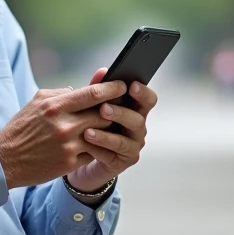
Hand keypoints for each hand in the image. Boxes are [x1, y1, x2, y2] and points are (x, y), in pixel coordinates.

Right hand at [0, 78, 127, 189]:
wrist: (5, 159)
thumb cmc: (22, 128)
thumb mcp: (37, 102)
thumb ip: (62, 93)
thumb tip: (84, 90)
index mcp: (56, 106)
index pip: (94, 94)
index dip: (112, 88)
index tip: (122, 85)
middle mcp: (64, 125)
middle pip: (104, 114)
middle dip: (115, 110)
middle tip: (123, 106)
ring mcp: (69, 145)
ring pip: (102, 134)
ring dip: (109, 130)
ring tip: (114, 125)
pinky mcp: (70, 163)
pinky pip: (94, 152)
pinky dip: (99, 147)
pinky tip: (101, 144)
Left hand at [65, 67, 156, 192]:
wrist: (85, 155)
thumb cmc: (93, 124)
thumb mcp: (94, 106)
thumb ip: (99, 90)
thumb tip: (102, 71)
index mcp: (136, 110)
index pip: (148, 100)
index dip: (143, 93)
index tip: (132, 85)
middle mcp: (138, 128)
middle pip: (137, 120)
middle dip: (120, 113)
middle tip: (103, 108)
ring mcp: (132, 146)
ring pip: (124, 141)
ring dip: (106, 135)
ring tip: (88, 131)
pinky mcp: (122, 162)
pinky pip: (111, 156)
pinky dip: (98, 150)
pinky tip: (85, 145)